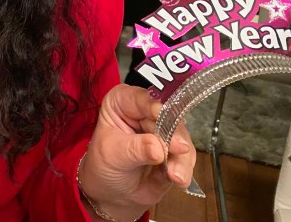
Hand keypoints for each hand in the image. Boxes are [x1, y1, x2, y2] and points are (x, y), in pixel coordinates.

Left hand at [77, 85, 195, 220]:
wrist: (112, 191)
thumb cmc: (104, 165)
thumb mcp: (113, 154)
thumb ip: (135, 149)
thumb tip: (158, 148)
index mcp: (123, 102)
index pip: (141, 98)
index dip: (155, 107)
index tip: (165, 117)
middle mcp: (145, 112)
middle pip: (168, 117)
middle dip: (173, 137)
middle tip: (178, 150)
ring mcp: (163, 130)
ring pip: (181, 137)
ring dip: (181, 158)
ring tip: (175, 176)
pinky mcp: (175, 150)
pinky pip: (186, 156)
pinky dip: (185, 168)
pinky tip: (178, 179)